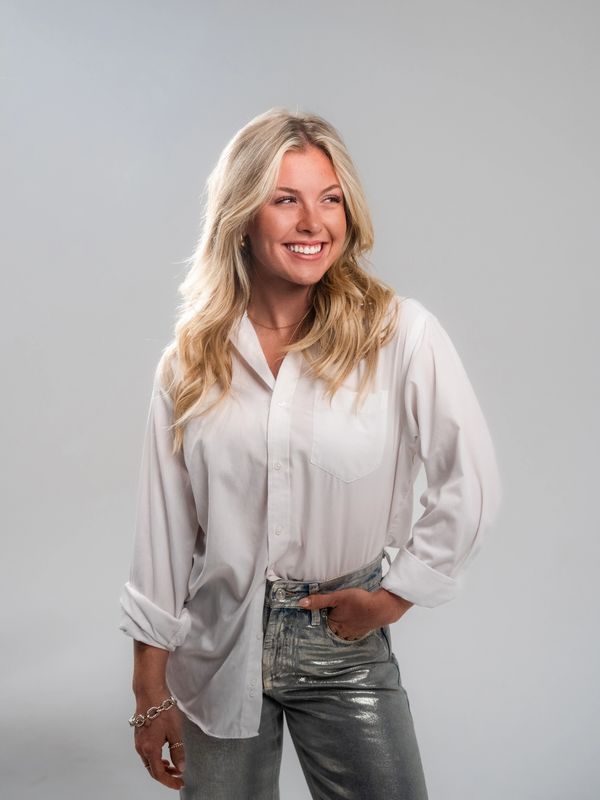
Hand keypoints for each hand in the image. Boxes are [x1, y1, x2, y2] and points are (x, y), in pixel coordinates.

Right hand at [133, 696, 185, 789]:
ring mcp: (138, 741)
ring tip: (172, 765)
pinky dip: (155, 757)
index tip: (180, 783)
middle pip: (152, 769)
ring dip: (160, 766)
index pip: (159, 773)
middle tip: (178, 775)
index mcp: (150, 749)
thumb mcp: (175, 731)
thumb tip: (180, 767)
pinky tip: (163, 752)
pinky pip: (146, 752)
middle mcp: (141, 748)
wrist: (150, 693)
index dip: (169, 781)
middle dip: (166, 775)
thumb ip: (178, 751)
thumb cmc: (162, 710)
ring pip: (148, 761)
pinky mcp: (139, 735)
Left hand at [298, 587, 412, 640]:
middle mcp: (343, 631)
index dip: (320, 620)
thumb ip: (319, 600)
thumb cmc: (358, 601)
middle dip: (330, 626)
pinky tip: (354, 624)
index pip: (323, 625)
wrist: (381, 607)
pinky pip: (355, 632)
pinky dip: (352, 629)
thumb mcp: (336, 598)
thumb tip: (300, 603)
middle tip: (329, 618)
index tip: (318, 616)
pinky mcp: (365, 630)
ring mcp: (355, 632)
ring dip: (341, 629)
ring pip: (344, 633)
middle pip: (333, 631)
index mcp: (335, 625)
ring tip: (340, 622)